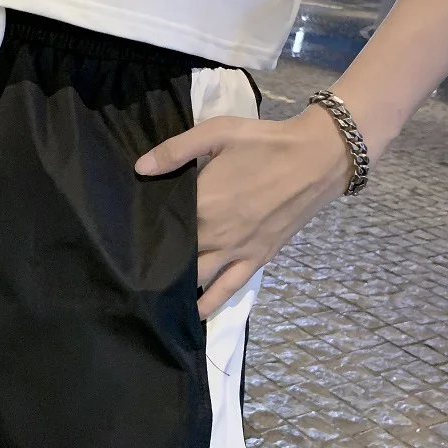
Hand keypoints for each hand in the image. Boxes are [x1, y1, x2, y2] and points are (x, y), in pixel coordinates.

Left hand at [135, 106, 352, 317]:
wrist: (318, 158)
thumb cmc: (265, 142)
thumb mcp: (217, 132)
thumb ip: (175, 150)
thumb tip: (140, 168)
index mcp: (203, 202)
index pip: (165, 223)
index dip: (147, 228)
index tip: (129, 233)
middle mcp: (217, 233)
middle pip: (177, 253)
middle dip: (157, 259)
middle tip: (135, 264)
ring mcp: (238, 250)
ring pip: (197, 276)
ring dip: (176, 285)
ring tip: (153, 294)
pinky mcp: (258, 259)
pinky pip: (228, 289)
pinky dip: (209, 303)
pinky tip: (194, 314)